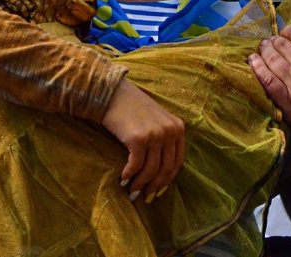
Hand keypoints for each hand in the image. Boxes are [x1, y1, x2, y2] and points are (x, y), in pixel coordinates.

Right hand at [100, 78, 184, 201]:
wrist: (112, 93)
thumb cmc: (132, 108)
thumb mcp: (156, 119)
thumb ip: (164, 139)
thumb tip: (160, 174)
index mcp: (177, 127)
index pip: (177, 161)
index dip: (167, 179)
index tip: (158, 190)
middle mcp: (169, 130)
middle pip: (165, 168)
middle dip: (155, 185)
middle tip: (145, 196)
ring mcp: (154, 135)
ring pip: (151, 170)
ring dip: (140, 184)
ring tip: (132, 191)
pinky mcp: (138, 139)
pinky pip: (136, 165)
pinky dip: (130, 175)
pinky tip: (123, 179)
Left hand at [248, 13, 290, 153]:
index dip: (288, 31)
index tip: (286, 35)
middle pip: (280, 43)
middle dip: (275, 40)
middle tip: (272, 42)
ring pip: (270, 58)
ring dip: (264, 50)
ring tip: (263, 49)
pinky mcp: (286, 100)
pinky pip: (265, 79)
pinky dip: (256, 67)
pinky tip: (253, 61)